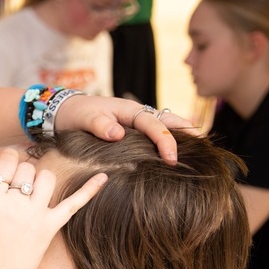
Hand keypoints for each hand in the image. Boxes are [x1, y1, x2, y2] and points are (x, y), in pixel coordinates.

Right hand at [0, 146, 105, 268]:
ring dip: (38, 179)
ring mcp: (35, 216)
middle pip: (26, 168)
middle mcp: (15, 204)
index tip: (3, 167)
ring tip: (31, 190)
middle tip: (12, 186)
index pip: (7, 160)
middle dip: (19, 172)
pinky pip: (73, 205)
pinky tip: (103, 177)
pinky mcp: (50, 227)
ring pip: (46, 177)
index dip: (5, 160)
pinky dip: (89, 190)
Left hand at [53, 95, 191, 164]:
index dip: (164, 141)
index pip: (153, 125)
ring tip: (196, 146)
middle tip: (202, 143)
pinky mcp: (131, 129)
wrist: (65, 111)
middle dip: (184, 131)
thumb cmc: (76, 115)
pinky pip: (152, 132)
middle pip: (166, 120)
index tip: (171, 159)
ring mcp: (135, 121)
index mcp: (129, 110)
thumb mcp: (85, 119)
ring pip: (162, 125)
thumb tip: (118, 133)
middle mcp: (136, 113)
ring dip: (178, 133)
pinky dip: (165, 138)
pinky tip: (171, 150)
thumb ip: (100, 125)